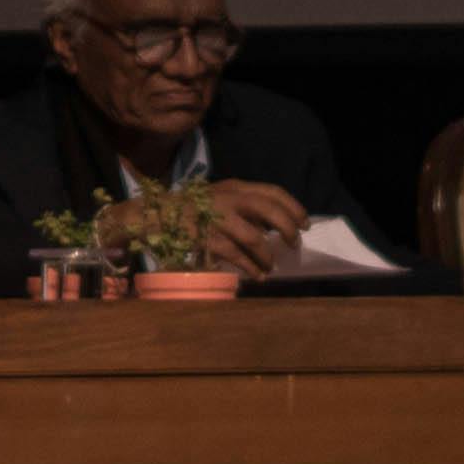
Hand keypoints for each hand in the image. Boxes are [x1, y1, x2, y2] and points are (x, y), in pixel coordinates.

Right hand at [192, 178, 310, 277]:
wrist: (158, 215)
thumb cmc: (195, 208)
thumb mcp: (222, 198)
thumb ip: (247, 207)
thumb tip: (276, 225)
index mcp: (235, 187)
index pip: (272, 192)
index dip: (293, 207)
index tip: (305, 223)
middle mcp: (228, 199)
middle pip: (268, 209)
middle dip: (287, 228)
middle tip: (294, 243)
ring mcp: (217, 218)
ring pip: (254, 238)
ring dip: (267, 255)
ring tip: (272, 266)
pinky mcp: (207, 238)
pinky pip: (236, 256)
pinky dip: (251, 267)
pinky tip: (257, 275)